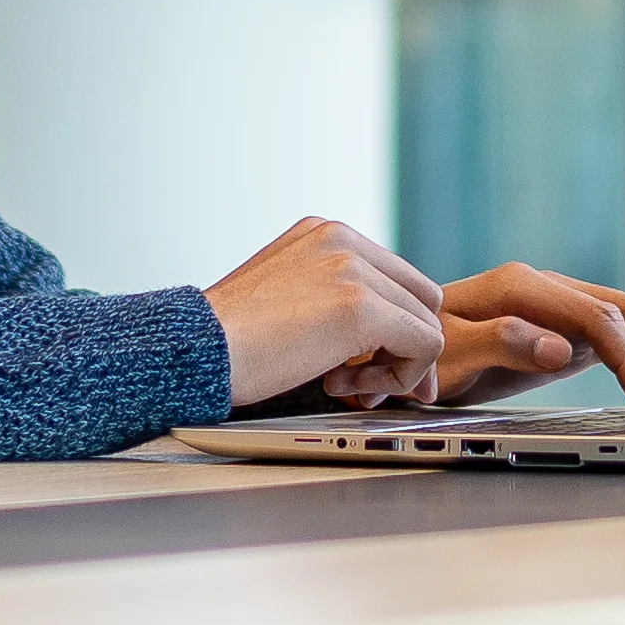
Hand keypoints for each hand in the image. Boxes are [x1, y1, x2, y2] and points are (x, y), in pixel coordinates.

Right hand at [203, 219, 452, 409]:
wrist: (198, 351)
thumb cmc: (228, 339)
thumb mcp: (285, 295)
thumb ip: (329, 298)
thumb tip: (377, 336)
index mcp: (325, 234)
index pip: (394, 278)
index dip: (393, 328)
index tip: (371, 366)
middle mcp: (344, 240)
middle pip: (419, 297)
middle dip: (405, 348)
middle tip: (372, 387)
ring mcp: (354, 270)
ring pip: (426, 323)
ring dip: (398, 368)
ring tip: (352, 390)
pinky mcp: (362, 308)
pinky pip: (424, 344)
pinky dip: (403, 377)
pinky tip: (355, 390)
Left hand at [431, 266, 624, 414]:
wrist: (398, 346)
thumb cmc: (417, 352)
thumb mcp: (449, 352)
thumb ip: (504, 343)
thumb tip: (563, 349)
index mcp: (522, 287)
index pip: (599, 318)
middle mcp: (547, 288)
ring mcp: (557, 306)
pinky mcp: (561, 327)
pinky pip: (615, 337)